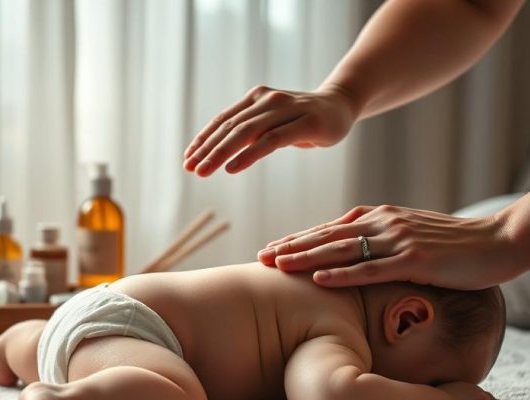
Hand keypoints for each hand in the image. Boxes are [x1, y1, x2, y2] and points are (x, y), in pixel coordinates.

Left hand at [183, 84, 357, 176]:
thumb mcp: (271, 124)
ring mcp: (287, 109)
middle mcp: (267, 100)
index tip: (187, 159)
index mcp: (255, 99)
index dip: (203, 140)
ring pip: (246, 133)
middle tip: (190, 169)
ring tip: (203, 171)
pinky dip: (249, 154)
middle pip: (230, 127)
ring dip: (221, 153)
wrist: (342, 105)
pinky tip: (232, 167)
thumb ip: (248, 132)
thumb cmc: (301, 119)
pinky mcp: (306, 123)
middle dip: (207, 149)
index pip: (223, 120)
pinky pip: (271, 140)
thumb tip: (216, 151)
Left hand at [257, 204, 516, 289]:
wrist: (500, 242)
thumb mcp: (409, 234)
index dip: (297, 239)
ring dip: (306, 258)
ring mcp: (399, 240)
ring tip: (277, 266)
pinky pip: (371, 269)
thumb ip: (378, 237)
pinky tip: (318, 279)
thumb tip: (349, 245)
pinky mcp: (415, 261)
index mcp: (380, 216)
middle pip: (327, 236)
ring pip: (341, 249)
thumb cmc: (454, 244)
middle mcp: (384, 223)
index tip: (269, 249)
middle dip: (291, 247)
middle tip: (260, 257)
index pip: (329, 229)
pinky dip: (342, 274)